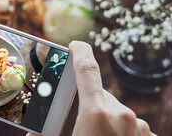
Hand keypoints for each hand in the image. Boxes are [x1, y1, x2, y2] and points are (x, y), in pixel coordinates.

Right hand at [27, 41, 154, 135]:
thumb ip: (45, 134)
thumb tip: (32, 131)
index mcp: (96, 113)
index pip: (87, 70)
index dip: (80, 52)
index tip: (75, 45)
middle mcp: (122, 114)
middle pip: (100, 95)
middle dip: (88, 104)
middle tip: (77, 124)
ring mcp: (139, 126)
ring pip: (116, 111)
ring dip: (105, 119)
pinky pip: (129, 125)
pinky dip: (119, 130)